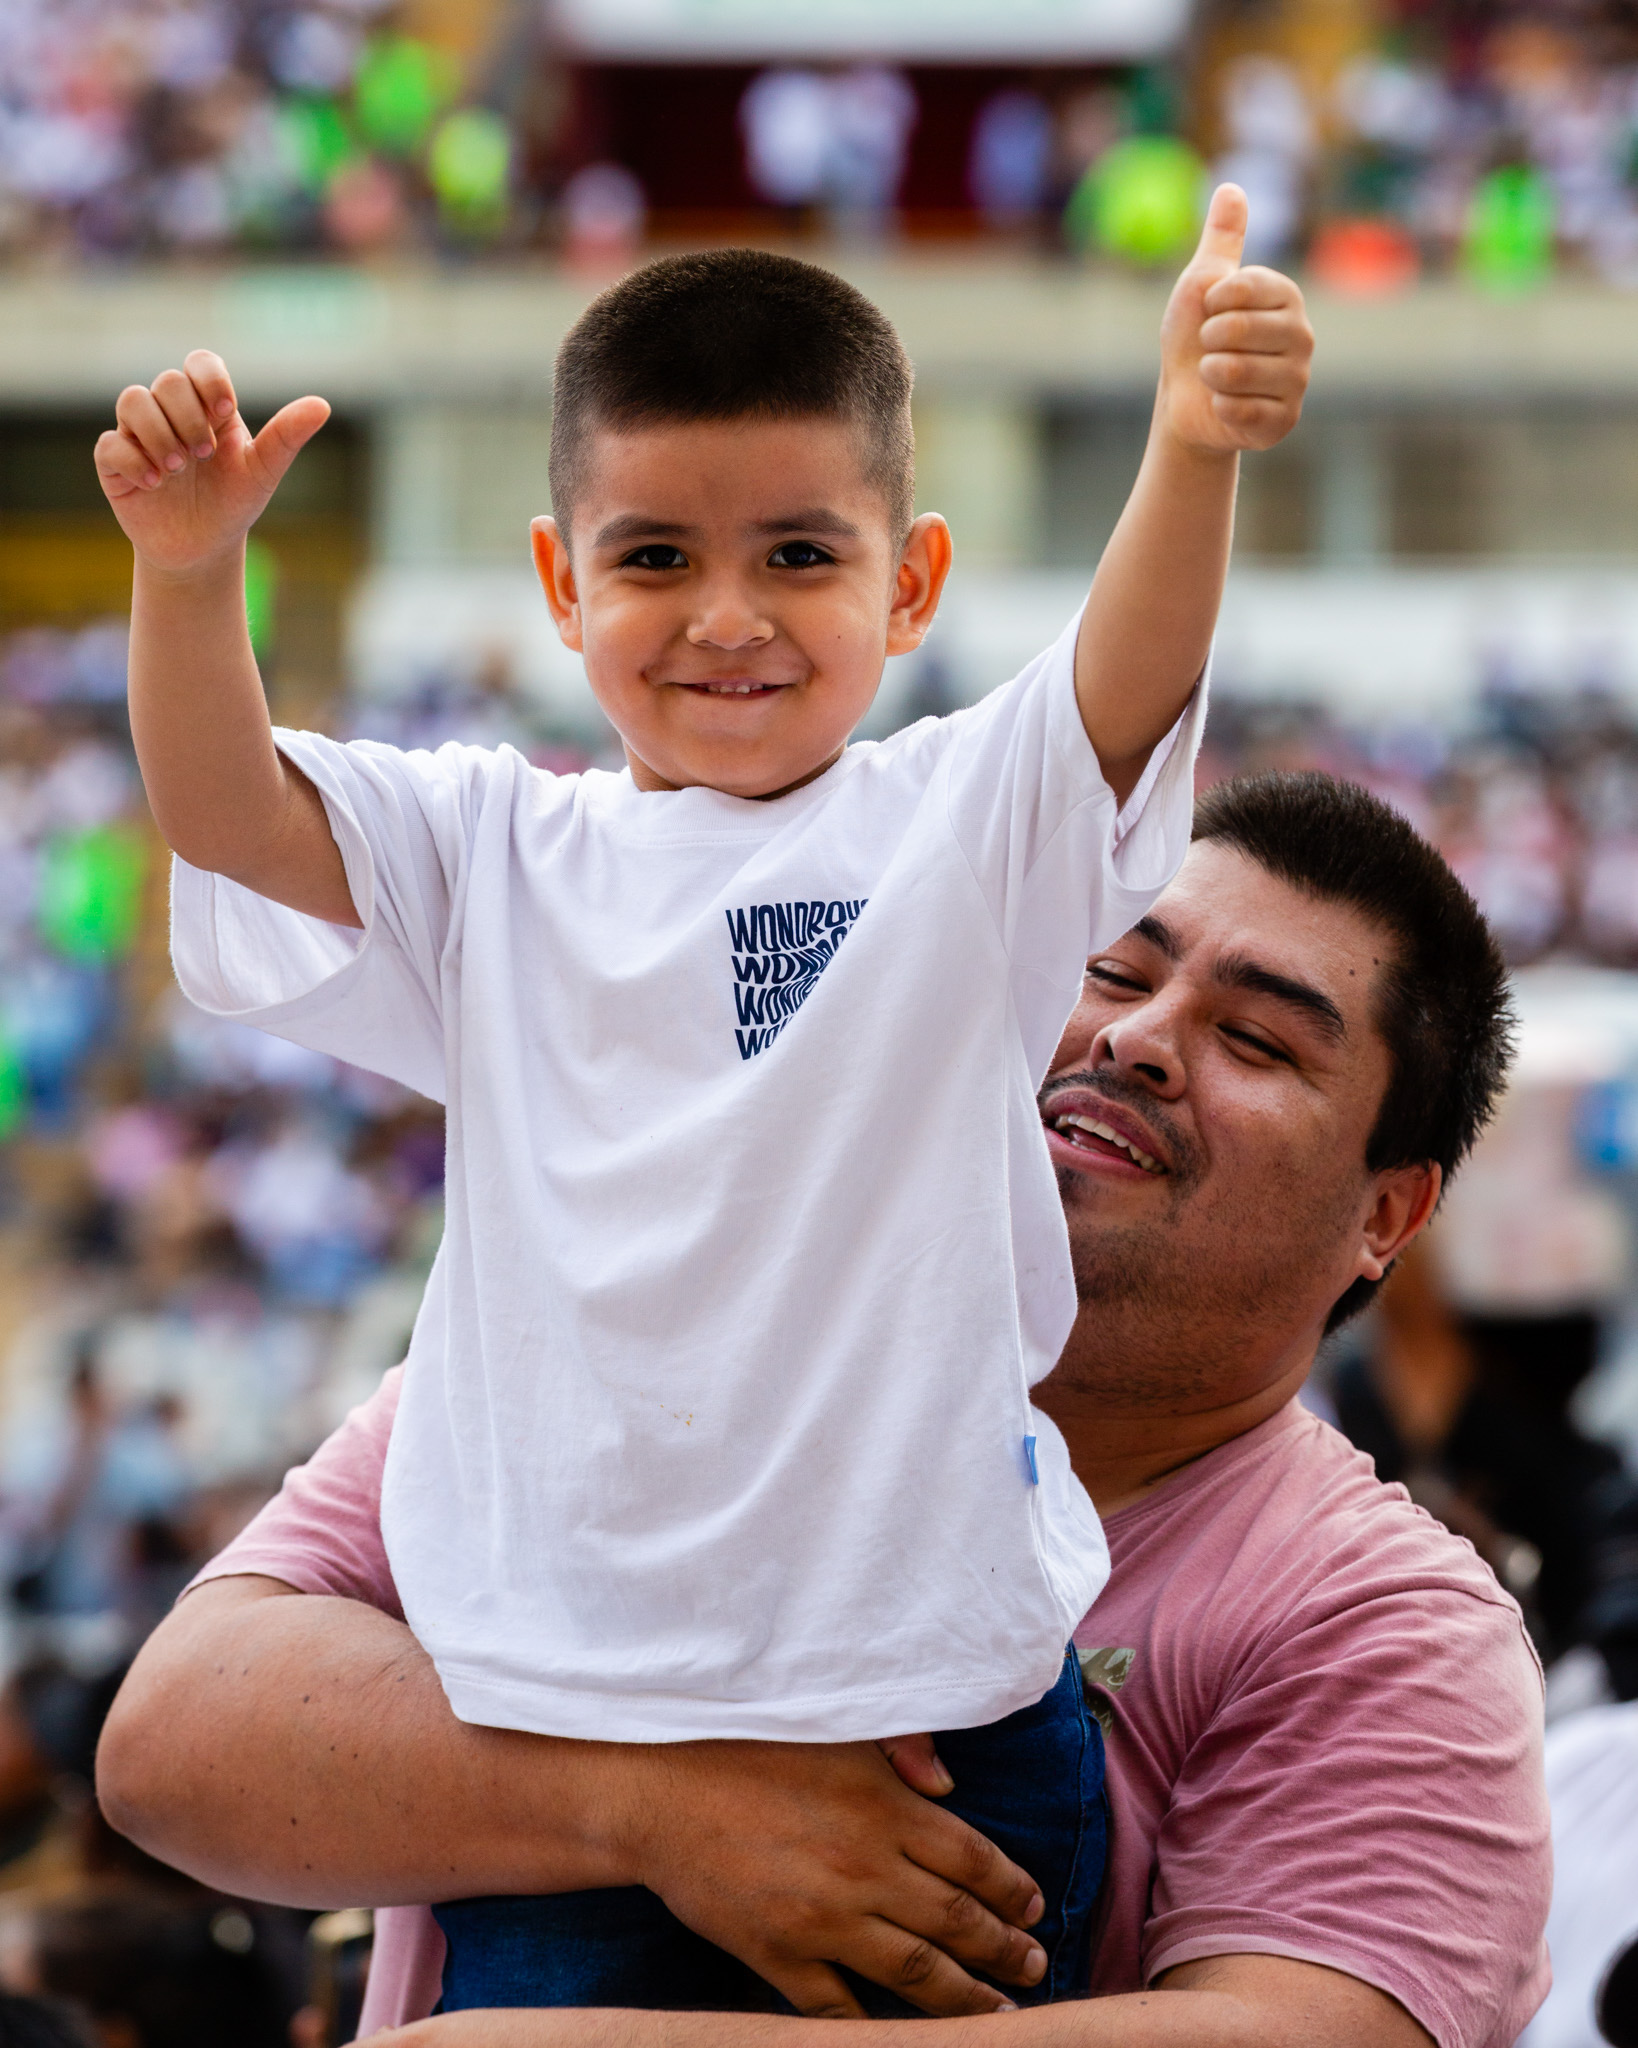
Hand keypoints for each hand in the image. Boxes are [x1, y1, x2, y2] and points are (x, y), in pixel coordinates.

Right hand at [95, 350, 329, 575]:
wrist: (204, 549)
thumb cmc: (233, 503)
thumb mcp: (263, 471)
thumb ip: (286, 437)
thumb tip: (322, 405)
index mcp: (206, 406)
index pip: (199, 363)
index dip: (209, 380)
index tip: (225, 412)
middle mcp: (169, 412)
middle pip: (167, 382)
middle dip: (188, 417)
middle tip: (204, 454)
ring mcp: (139, 434)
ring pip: (132, 401)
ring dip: (158, 433)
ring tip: (177, 469)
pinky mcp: (115, 463)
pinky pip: (110, 444)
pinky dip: (133, 460)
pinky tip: (154, 483)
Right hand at [620, 1737, 1047, 2019]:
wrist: (660, 1791)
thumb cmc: (749, 1748)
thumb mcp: (835, 1730)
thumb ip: (902, 1750)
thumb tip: (951, 1788)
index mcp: (883, 1808)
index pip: (972, 1859)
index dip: (1013, 1889)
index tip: (1035, 1908)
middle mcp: (864, 1869)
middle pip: (956, 1921)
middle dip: (1004, 1951)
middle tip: (1034, 1968)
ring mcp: (822, 1921)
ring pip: (915, 1974)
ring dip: (964, 1999)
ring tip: (996, 2015)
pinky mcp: (779, 1957)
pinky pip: (839, 2008)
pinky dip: (876, 2028)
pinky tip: (903, 2038)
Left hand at [1157, 183, 1312, 455]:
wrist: (1186, 399)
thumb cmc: (1194, 338)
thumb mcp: (1201, 284)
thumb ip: (1221, 240)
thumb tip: (1231, 187)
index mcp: (1287, 296)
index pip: (1244, 288)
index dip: (1211, 302)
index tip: (1209, 311)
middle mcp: (1302, 335)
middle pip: (1239, 331)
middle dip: (1207, 342)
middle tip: (1211, 348)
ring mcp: (1298, 380)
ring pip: (1237, 373)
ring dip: (1210, 376)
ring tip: (1216, 377)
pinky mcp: (1285, 420)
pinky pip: (1242, 411)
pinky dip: (1219, 409)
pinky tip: (1224, 406)